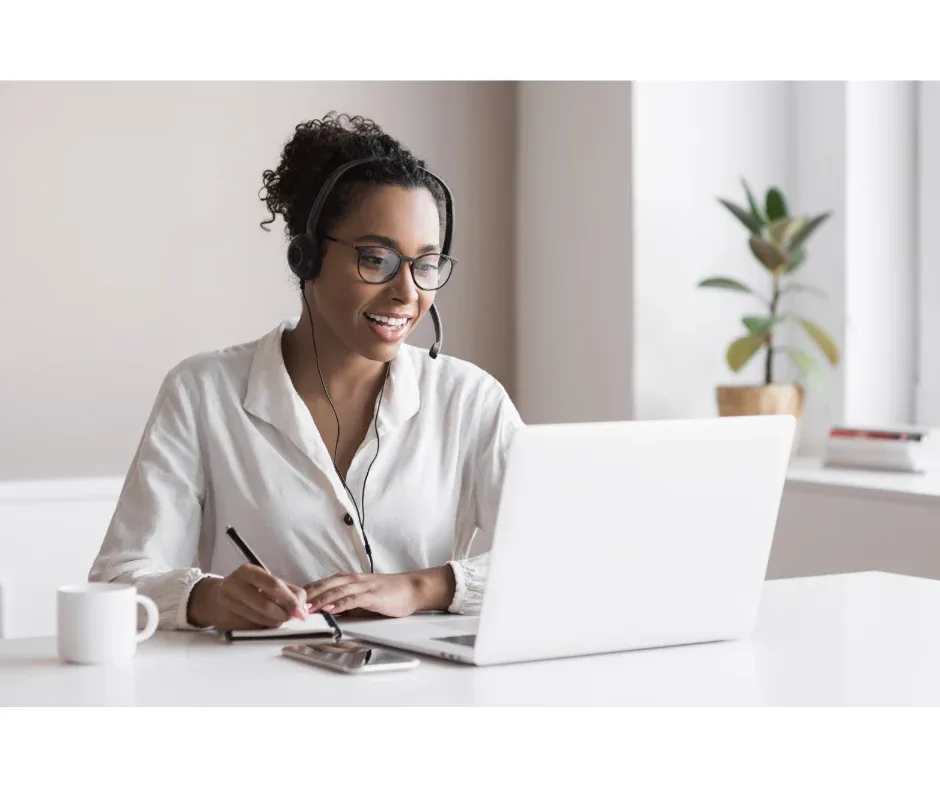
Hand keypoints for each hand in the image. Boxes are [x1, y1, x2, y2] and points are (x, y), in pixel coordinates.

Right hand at [187, 564, 307, 629]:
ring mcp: (228, 603)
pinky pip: (251, 628)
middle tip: (291, 618)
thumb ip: (288, 591)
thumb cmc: (246, 588)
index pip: (274, 584)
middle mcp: (235, 585)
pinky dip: (263, 628)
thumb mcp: (265, 582)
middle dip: (284, 614)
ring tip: (278, 620)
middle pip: (266, 604)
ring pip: (259, 619)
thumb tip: (304, 607)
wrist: (213, 598)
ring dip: (275, 623)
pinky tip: (263, 623)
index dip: (290, 600)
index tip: (301, 612)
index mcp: (249, 571)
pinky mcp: (225, 620)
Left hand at [305, 566, 456, 618]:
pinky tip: (331, 608)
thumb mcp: (362, 599)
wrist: (412, 589)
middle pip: (325, 584)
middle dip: (307, 595)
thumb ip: (345, 603)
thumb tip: (326, 613)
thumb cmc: (388, 594)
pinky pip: (354, 598)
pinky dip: (341, 603)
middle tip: (291, 604)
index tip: (290, 600)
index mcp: (349, 580)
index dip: (306, 591)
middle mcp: (353, 580)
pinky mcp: (373, 595)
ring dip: (320, 599)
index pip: (322, 583)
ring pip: (337, 590)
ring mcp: (363, 586)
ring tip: (306, 608)